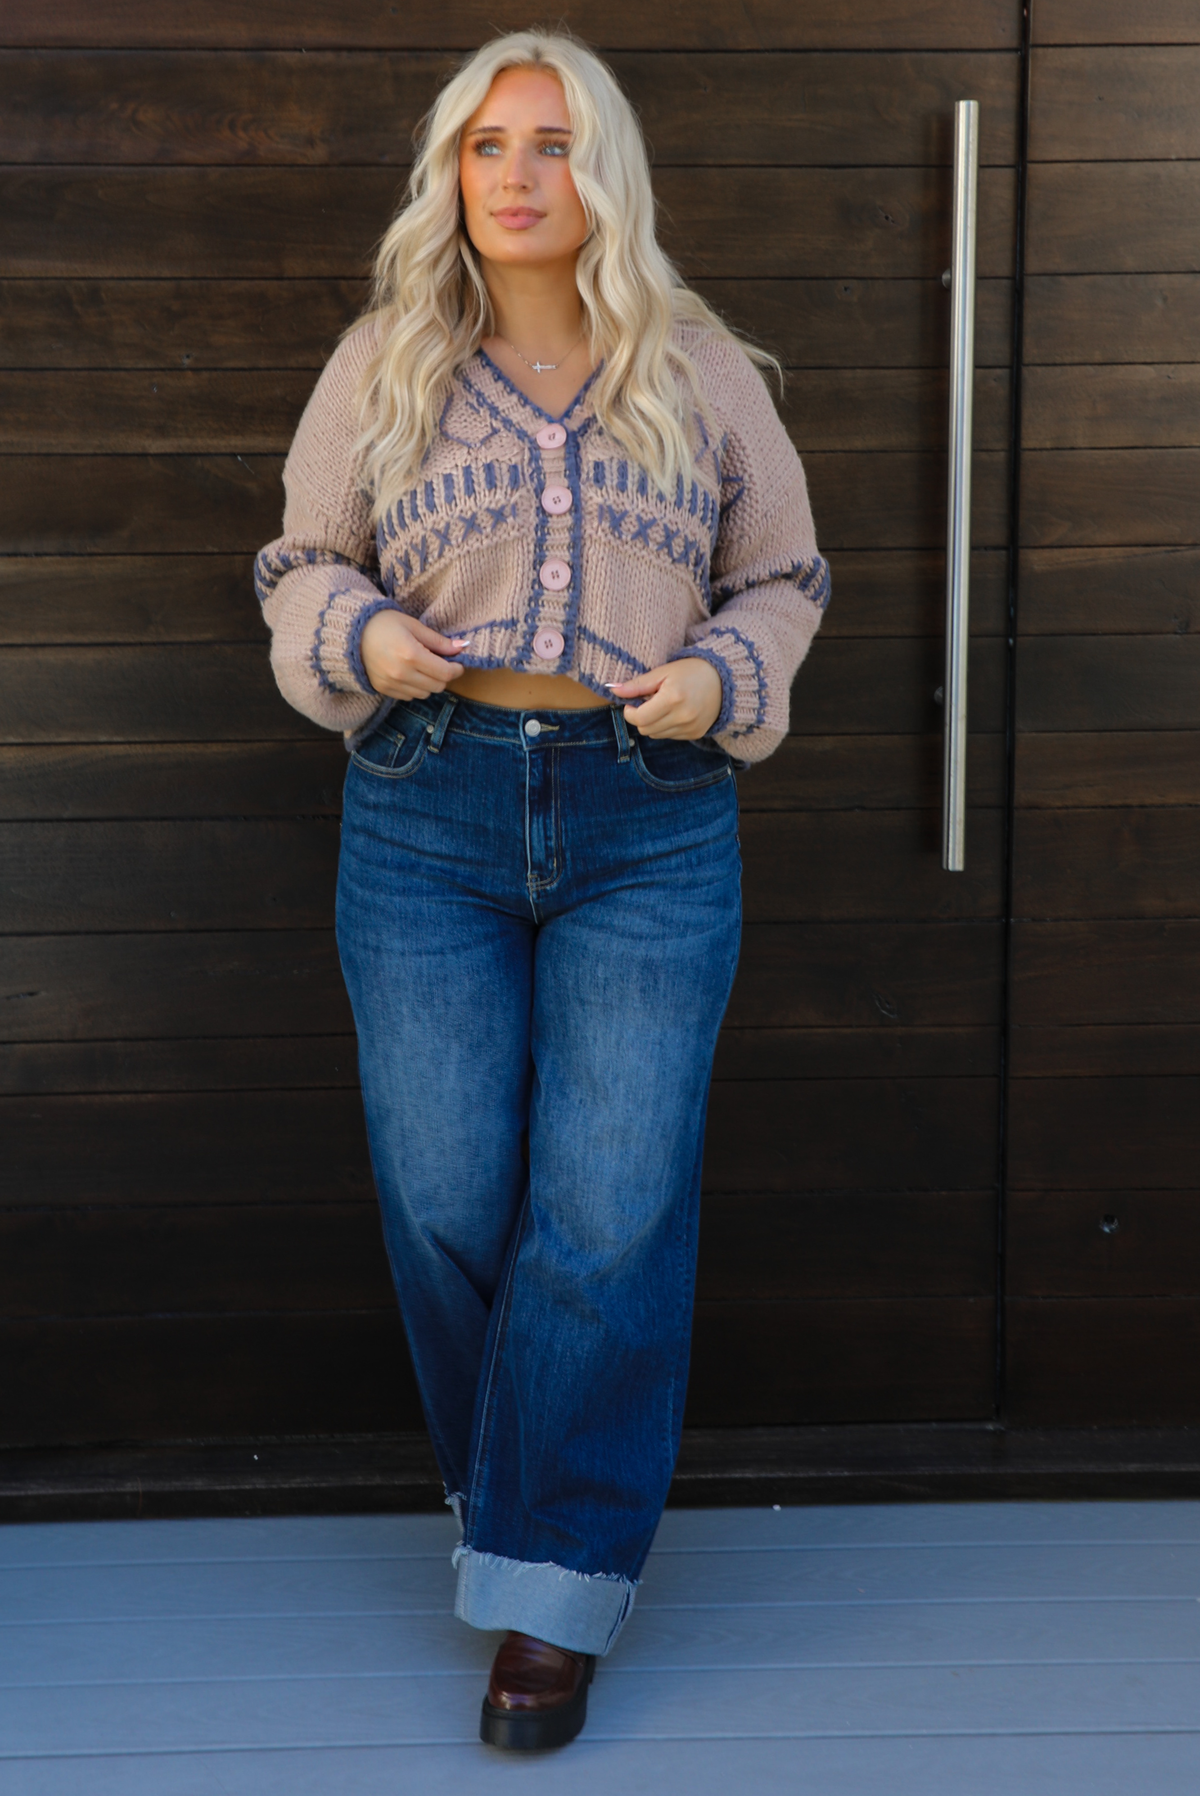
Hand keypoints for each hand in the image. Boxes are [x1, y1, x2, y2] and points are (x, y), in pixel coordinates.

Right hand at [360, 608, 468, 699]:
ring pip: (425, 693)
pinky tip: (410, 672)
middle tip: (440, 662)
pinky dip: (415, 687)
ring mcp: (391, 683)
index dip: (456, 669)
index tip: (457, 662)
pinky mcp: (384, 689)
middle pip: (437, 686)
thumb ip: (438, 640)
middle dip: (444, 676)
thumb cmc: (384, 624)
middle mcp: (401, 673)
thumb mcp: (413, 626)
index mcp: (411, 654)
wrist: (352, 634)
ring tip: (423, 666)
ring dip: (430, 682)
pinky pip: (410, 696)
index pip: (445, 672)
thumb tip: (463, 647)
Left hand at [607, 658, 722, 739]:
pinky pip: (670, 736)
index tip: (632, 703)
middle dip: (641, 717)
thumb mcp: (663, 672)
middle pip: (645, 729)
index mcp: (673, 698)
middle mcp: (683, 717)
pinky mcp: (696, 734)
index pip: (639, 719)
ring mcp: (690, 728)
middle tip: (649, 702)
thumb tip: (612, 689)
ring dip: (653, 723)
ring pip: (656, 735)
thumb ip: (637, 684)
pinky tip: (675, 712)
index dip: (630, 712)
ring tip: (664, 705)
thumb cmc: (691, 671)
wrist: (724, 680)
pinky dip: (666, 726)